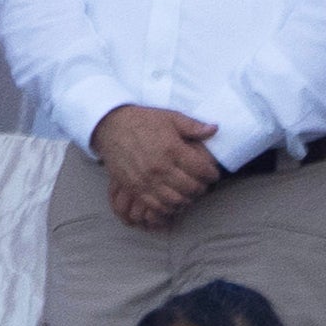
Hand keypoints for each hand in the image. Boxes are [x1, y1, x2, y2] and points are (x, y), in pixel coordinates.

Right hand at [90, 104, 224, 228]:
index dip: (211, 174)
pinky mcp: (134, 188)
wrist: (111, 127)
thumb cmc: (142, 121)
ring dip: (186, 200)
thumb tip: (214, 129)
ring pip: (175, 200)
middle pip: (190, 188)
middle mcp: (160, 167)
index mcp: (172, 149)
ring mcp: (146, 180)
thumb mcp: (170, 117)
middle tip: (203, 185)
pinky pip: (155, 205)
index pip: (201, 170)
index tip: (213, 174)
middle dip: (201, 188)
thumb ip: (193, 126)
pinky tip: (172, 201)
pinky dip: (168, 207)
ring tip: (188, 194)